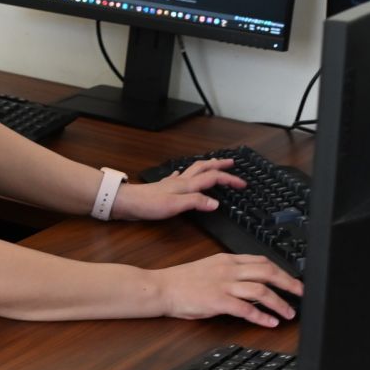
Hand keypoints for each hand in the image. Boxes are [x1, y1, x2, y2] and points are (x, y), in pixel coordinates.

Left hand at [110, 158, 246, 220]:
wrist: (126, 202)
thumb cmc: (148, 205)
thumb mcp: (174, 206)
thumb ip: (196, 202)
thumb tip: (216, 202)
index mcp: (186, 185)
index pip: (213, 178)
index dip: (229, 179)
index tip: (242, 184)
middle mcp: (180, 181)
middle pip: (204, 167)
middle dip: (219, 164)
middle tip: (232, 163)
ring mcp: (172, 182)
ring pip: (193, 170)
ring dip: (206, 166)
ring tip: (214, 164)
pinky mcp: (163, 187)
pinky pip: (178, 177)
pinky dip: (185, 174)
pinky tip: (181, 175)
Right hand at [156, 253, 303, 326]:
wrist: (161, 288)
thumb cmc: (181, 281)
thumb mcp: (208, 268)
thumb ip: (229, 272)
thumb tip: (248, 282)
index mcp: (226, 260)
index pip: (261, 260)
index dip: (280, 270)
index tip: (291, 279)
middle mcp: (228, 270)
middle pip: (267, 272)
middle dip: (289, 283)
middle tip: (301, 293)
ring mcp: (224, 285)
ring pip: (261, 290)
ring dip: (280, 302)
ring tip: (290, 313)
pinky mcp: (218, 301)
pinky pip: (246, 308)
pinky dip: (262, 316)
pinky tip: (270, 322)